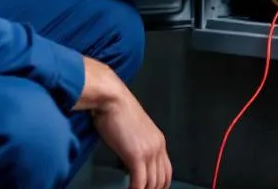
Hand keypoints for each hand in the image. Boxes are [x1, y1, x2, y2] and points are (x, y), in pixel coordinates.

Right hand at [76, 57, 170, 188]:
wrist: (111, 98)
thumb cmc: (117, 110)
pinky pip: (140, 182)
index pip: (166, 171)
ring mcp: (149, 151)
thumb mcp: (134, 130)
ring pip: (152, 183)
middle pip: (162, 180)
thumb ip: (138, 146)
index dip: (160, 185)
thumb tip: (131, 164)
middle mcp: (158, 147)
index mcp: (159, 141)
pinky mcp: (136, 155)